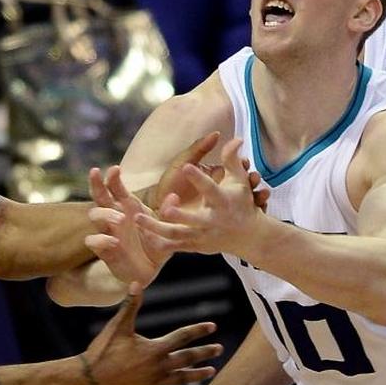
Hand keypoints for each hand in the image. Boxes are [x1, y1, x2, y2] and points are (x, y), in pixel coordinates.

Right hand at [81, 290, 221, 384]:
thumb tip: (136, 282)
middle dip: (205, 352)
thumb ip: (130, 305)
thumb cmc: (103, 350)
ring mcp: (154, 383)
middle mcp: (159, 366)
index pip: (183, 336)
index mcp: (155, 348)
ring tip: (211, 371)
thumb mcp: (118, 326)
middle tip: (219, 349)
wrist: (90, 379)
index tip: (213, 326)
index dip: (199, 330)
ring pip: (182, 379)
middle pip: (188, 358)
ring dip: (198, 374)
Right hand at [86, 166, 169, 287]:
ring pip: (94, 214)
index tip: (115, 168)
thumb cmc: (156, 246)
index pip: (116, 188)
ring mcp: (107, 231)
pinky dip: (101, 240)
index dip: (112, 177)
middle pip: (99, 196)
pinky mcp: (103, 249)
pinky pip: (92, 240)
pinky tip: (114, 242)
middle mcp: (115, 216)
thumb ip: (169, 213)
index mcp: (128, 208)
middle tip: (96, 173)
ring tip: (121, 219)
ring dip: (105, 214)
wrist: (147, 272)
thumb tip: (174, 196)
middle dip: (96, 184)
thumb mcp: (167, 230)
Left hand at [138, 138, 261, 255]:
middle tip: (162, 208)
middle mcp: (213, 220)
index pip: (211, 189)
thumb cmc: (240, 201)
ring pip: (178, 233)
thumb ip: (231, 160)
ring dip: (157, 228)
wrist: (249, 235)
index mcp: (223, 201)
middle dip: (179, 215)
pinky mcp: (196, 245)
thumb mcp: (238, 180)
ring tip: (137, 218)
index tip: (187, 167)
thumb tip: (235, 138)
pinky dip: (159, 243)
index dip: (199, 179)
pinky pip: (174, 246)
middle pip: (194, 220)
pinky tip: (141, 237)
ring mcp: (203, 235)